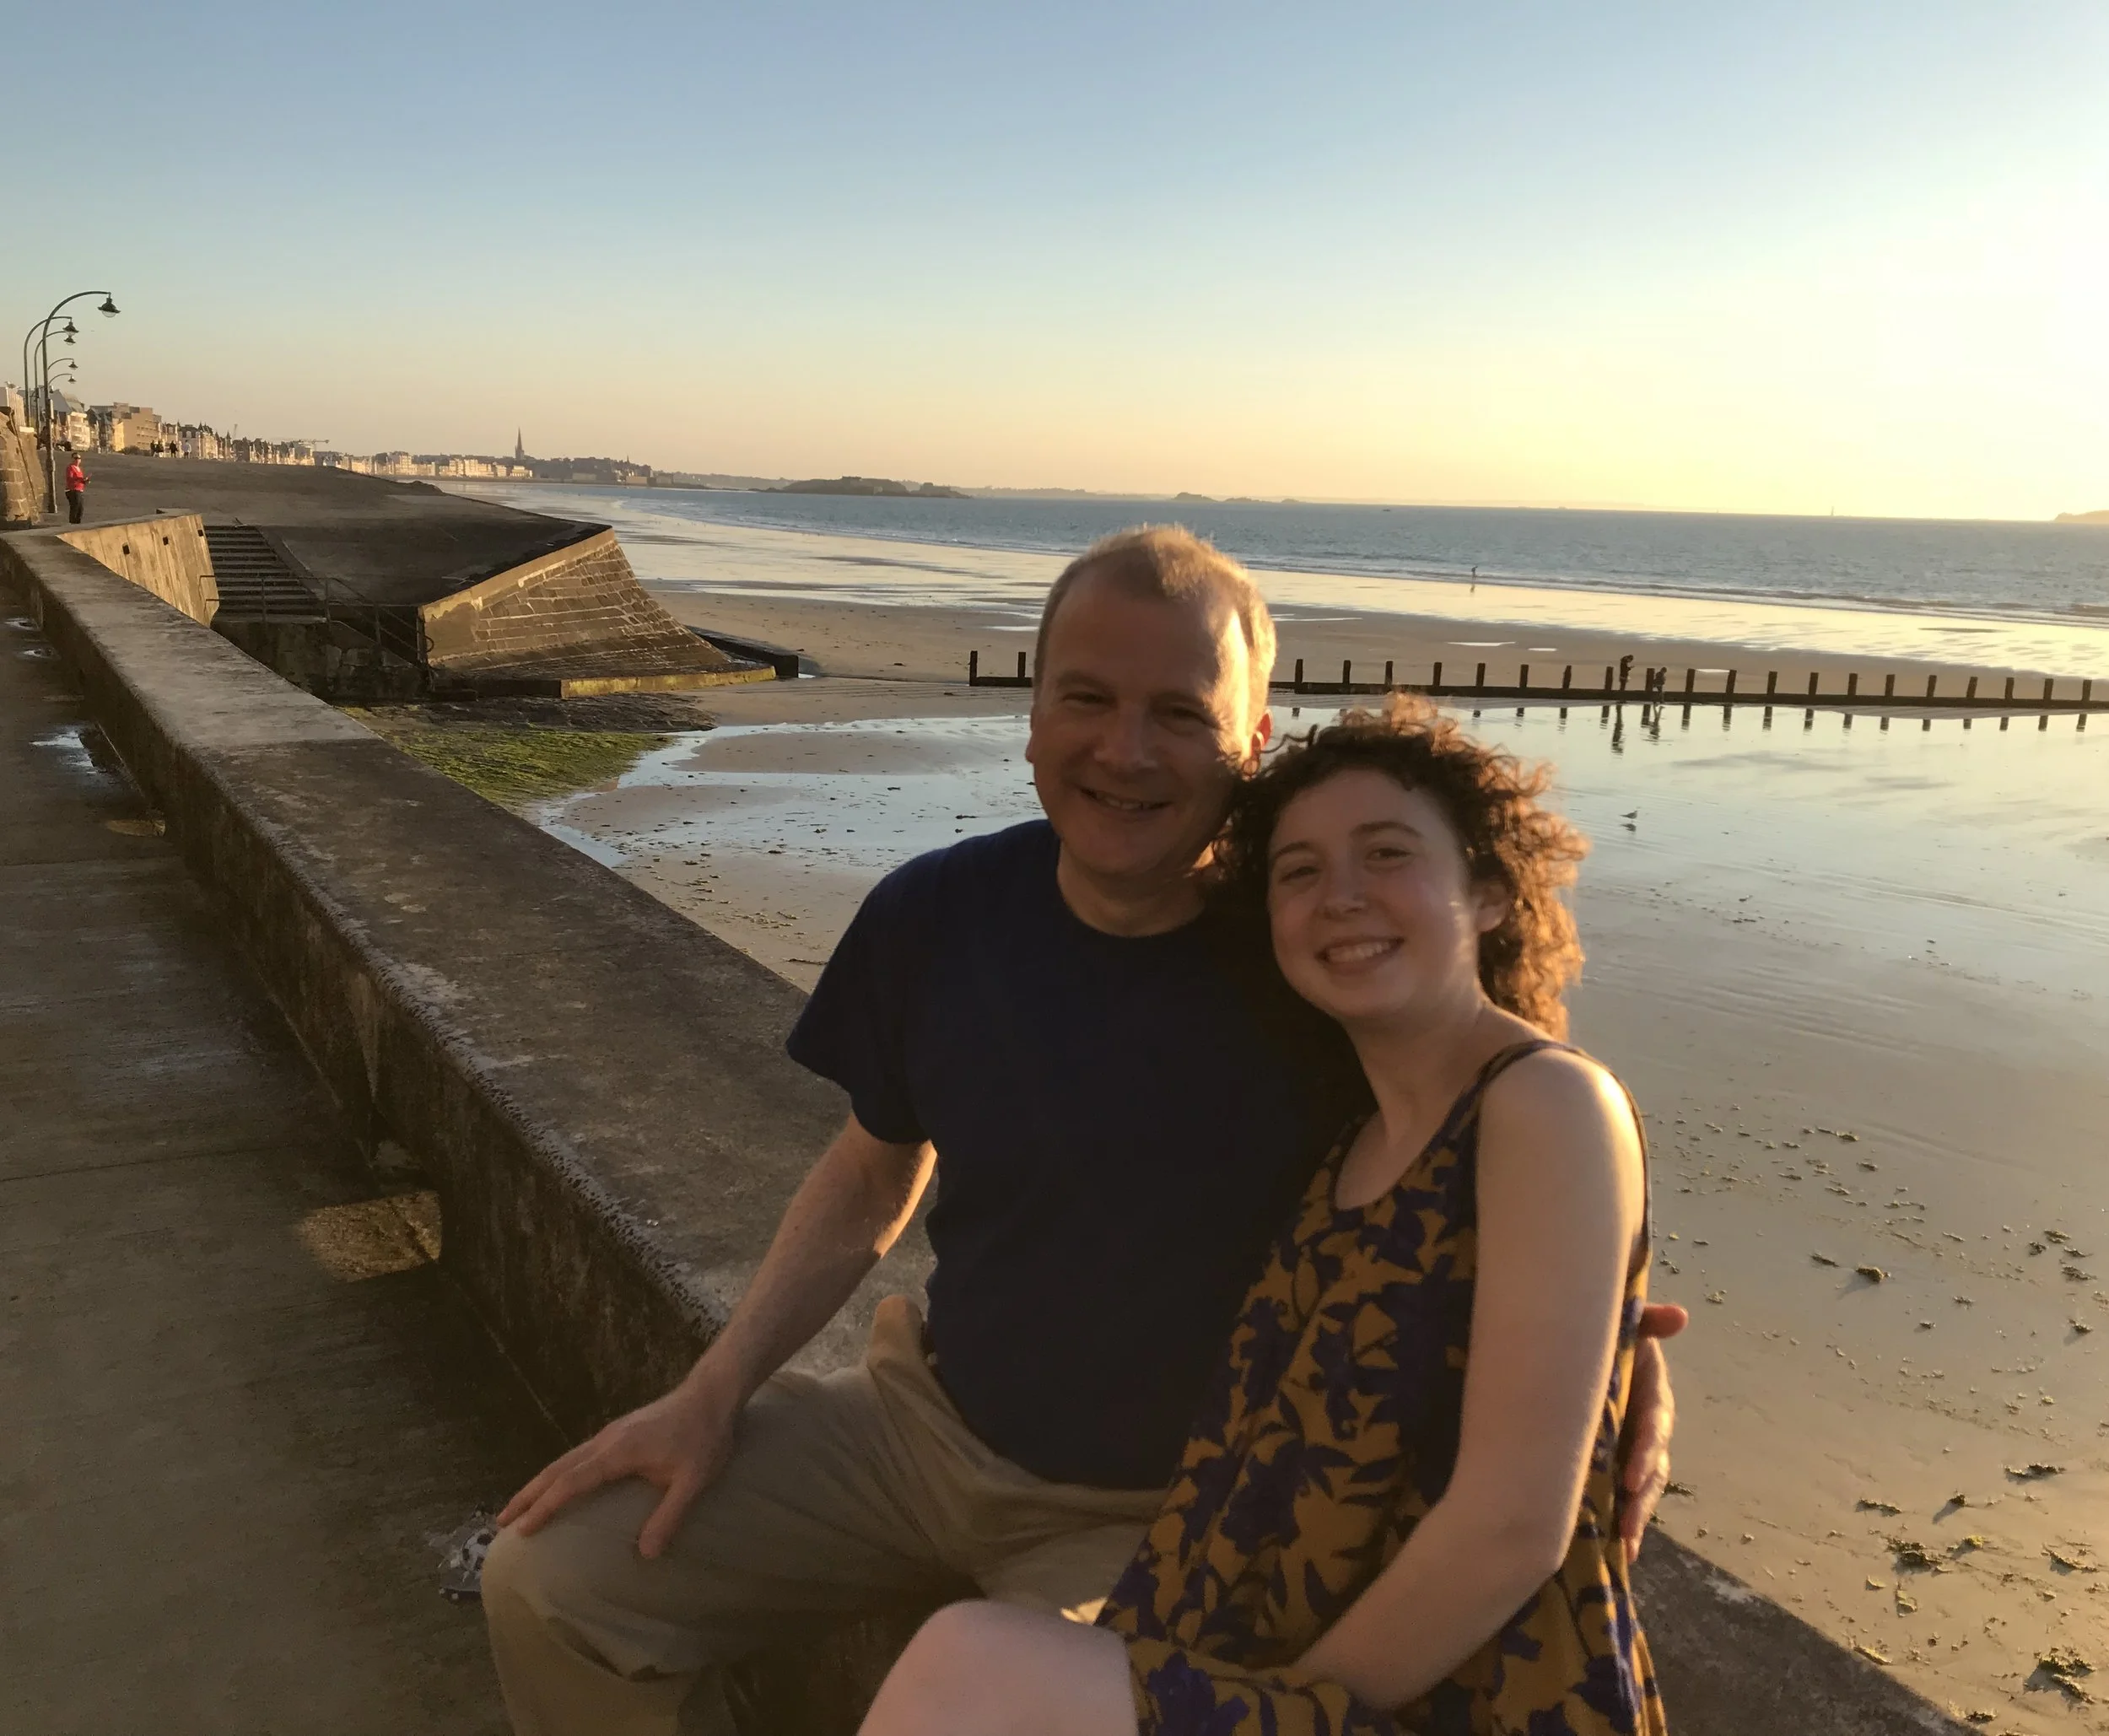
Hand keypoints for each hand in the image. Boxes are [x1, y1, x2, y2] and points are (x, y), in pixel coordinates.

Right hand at [498, 1373, 740, 1558]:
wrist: (712, 1395)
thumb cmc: (705, 1438)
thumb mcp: (694, 1480)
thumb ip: (669, 1516)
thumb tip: (644, 1554)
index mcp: (618, 1452)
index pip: (571, 1482)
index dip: (544, 1506)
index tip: (521, 1528)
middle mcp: (606, 1440)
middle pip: (557, 1469)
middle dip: (528, 1495)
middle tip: (501, 1521)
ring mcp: (610, 1433)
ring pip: (565, 1459)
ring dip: (540, 1483)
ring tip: (520, 1507)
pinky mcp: (618, 1432)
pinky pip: (578, 1455)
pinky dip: (559, 1473)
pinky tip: (560, 1485)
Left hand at [1616, 1302, 1686, 1563]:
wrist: (1583, 1344)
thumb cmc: (1608, 1334)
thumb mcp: (1626, 1324)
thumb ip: (1647, 1321)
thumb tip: (1679, 1316)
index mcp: (1651, 1394)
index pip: (1653, 1427)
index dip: (1644, 1453)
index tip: (1629, 1478)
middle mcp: (1647, 1427)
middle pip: (1653, 1468)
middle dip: (1642, 1499)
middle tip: (1627, 1525)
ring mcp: (1632, 1447)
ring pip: (1641, 1488)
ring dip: (1636, 1518)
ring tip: (1625, 1547)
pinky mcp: (1614, 1460)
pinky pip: (1622, 1494)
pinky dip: (1621, 1521)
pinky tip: (1616, 1552)